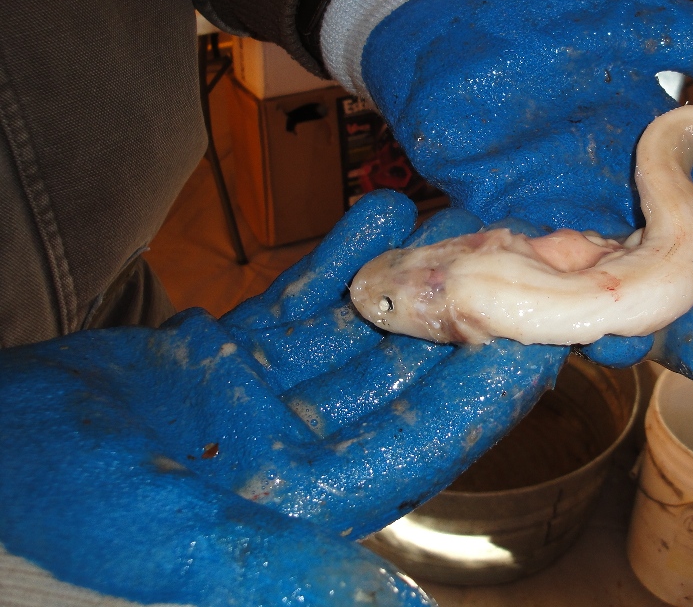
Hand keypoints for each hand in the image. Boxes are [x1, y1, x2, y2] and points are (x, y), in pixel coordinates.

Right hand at [0, 191, 567, 605]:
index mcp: (303, 504)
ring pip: (361, 335)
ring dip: (412, 281)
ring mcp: (267, 398)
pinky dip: (340, 261)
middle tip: (520, 260)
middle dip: (462, 322)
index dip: (480, 393)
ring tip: (465, 221)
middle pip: (403, 382)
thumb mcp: (166, 536)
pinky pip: (302, 302)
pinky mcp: (231, 354)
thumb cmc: (62, 494)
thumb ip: (279, 571)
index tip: (540, 335)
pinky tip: (384, 211)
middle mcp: (297, 452)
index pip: (418, 443)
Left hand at [357, 0, 692, 390]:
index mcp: (676, 154)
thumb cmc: (535, 27)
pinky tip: (628, 349)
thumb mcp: (630, 23)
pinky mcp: (525, 254)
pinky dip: (595, 326)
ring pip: (651, 297)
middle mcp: (640, 207)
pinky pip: (566, 303)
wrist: (435, 42)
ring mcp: (585, 236)